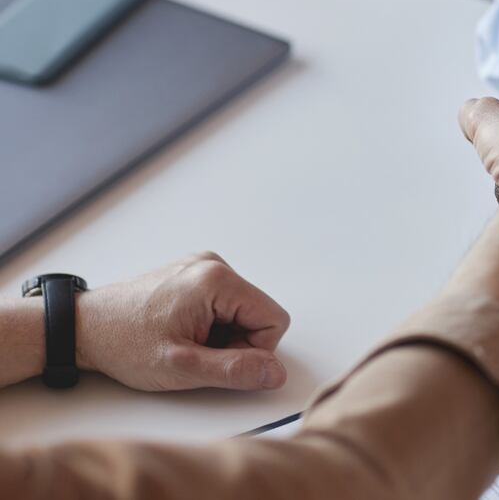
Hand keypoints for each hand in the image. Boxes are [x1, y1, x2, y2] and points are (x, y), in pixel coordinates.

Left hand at [77, 252, 290, 391]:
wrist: (81, 328)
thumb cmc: (123, 344)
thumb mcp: (182, 367)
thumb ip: (234, 371)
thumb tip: (275, 373)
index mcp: (217, 279)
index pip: (273, 320)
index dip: (254, 351)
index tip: (216, 361)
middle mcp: (214, 264)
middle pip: (258, 314)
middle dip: (236, 343)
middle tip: (195, 355)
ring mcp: (202, 267)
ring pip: (242, 311)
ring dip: (222, 335)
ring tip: (184, 343)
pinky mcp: (192, 274)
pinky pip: (224, 304)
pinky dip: (210, 324)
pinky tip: (180, 331)